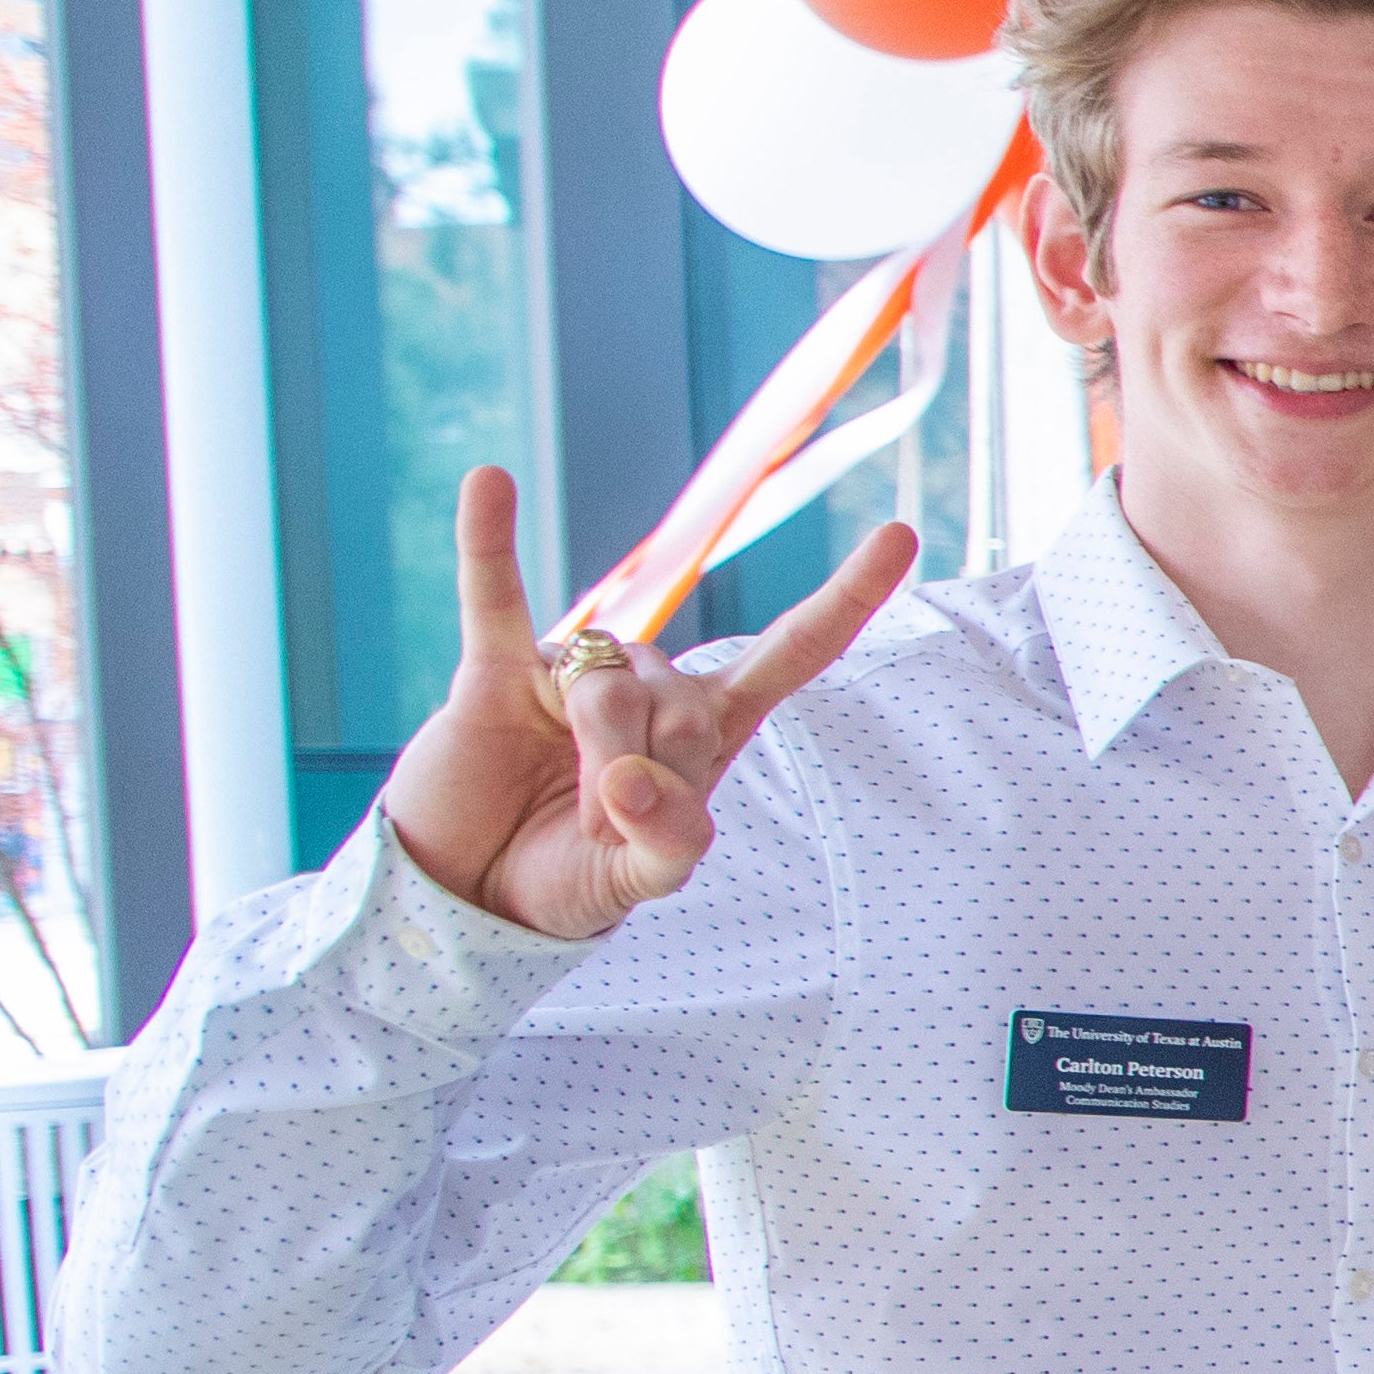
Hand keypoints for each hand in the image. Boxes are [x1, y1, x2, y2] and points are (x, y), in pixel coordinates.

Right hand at [377, 466, 916, 939]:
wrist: (472, 891)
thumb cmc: (572, 877)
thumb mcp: (644, 878)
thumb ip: (668, 838)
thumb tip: (631, 780)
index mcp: (707, 726)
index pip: (793, 651)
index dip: (845, 598)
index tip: (900, 534)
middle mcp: (649, 685)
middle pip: (682, 706)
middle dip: (649, 779)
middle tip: (606, 828)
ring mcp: (573, 672)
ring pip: (611, 686)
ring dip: (597, 757)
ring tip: (572, 810)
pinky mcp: (495, 672)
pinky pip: (494, 596)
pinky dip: (489, 543)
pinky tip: (489, 483)